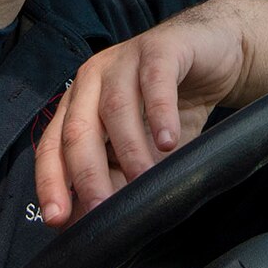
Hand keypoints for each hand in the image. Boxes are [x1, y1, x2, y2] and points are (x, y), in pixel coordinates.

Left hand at [37, 4, 249, 226]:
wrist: (216, 53)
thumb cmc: (173, 104)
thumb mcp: (144, 147)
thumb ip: (119, 175)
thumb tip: (98, 218)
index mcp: (78, 104)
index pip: (52, 146)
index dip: (51, 182)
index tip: (56, 219)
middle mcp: (92, 80)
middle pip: (78, 130)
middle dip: (86, 173)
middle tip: (100, 209)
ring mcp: (123, 61)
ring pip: (115, 108)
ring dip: (129, 149)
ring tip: (143, 180)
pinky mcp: (160, 49)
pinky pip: (155, 82)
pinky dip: (160, 113)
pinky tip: (168, 141)